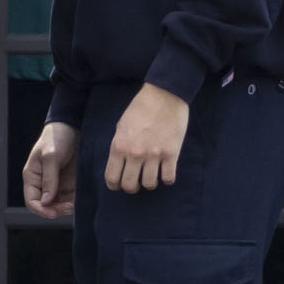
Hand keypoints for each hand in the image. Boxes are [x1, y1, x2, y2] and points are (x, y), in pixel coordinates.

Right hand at [21, 122, 76, 220]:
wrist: (73, 126)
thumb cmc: (56, 138)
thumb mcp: (51, 157)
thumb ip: (49, 179)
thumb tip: (45, 201)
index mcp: (33, 177)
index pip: (32, 201)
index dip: (41, 210)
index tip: (54, 212)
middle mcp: (43, 183)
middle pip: (46, 206)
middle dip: (57, 210)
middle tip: (70, 206)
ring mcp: (57, 184)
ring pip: (59, 205)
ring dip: (67, 207)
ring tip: (76, 201)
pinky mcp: (69, 182)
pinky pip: (70, 198)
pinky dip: (75, 201)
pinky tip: (81, 197)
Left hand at [105, 82, 195, 196]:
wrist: (164, 95)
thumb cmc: (140, 108)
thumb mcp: (121, 126)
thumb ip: (120, 145)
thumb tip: (119, 163)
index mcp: (119, 146)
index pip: (112, 177)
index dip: (114, 186)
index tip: (119, 185)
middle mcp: (135, 153)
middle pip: (130, 186)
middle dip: (132, 188)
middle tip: (136, 183)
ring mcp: (154, 154)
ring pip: (150, 184)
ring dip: (150, 183)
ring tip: (152, 175)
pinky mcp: (171, 153)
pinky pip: (168, 178)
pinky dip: (167, 178)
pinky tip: (165, 171)